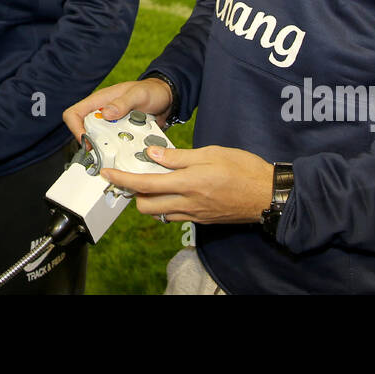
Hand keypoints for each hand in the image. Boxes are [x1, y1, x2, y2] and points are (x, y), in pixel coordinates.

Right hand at [62, 77, 174, 142]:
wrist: (167, 99)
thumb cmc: (152, 91)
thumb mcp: (139, 94)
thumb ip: (123, 103)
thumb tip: (106, 114)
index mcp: (100, 101)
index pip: (74, 114)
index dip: (75, 128)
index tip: (87, 141)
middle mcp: (102, 114)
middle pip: (85, 132)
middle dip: (93, 144)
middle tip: (106, 152)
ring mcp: (111, 125)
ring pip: (100, 142)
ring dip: (109, 148)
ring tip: (123, 150)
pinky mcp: (121, 134)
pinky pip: (115, 145)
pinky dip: (121, 150)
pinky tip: (131, 150)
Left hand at [102, 145, 273, 225]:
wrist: (267, 194)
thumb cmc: (243, 169)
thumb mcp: (211, 153)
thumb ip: (179, 156)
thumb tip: (153, 154)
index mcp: (188, 183)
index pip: (146, 184)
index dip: (122, 179)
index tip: (107, 173)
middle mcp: (188, 203)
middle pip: (146, 206)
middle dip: (133, 193)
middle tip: (133, 175)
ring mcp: (194, 215)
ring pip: (159, 213)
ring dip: (149, 200)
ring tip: (152, 181)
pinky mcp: (202, 220)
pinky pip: (175, 216)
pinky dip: (166, 205)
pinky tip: (172, 190)